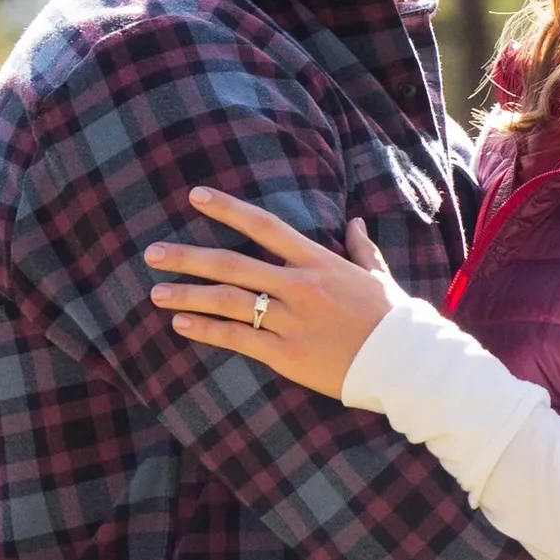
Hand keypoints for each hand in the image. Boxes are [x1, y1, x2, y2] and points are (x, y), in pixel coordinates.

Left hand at [144, 187, 404, 399]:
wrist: (406, 362)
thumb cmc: (393, 317)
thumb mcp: (377, 275)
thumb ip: (362, 247)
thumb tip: (354, 221)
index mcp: (320, 262)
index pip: (266, 226)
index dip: (228, 209)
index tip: (196, 197)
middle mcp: (300, 286)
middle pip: (232, 265)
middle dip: (188, 257)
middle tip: (153, 254)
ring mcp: (290, 321)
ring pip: (227, 302)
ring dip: (188, 295)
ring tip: (157, 292)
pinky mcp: (285, 354)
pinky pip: (236, 338)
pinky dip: (205, 330)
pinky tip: (181, 324)